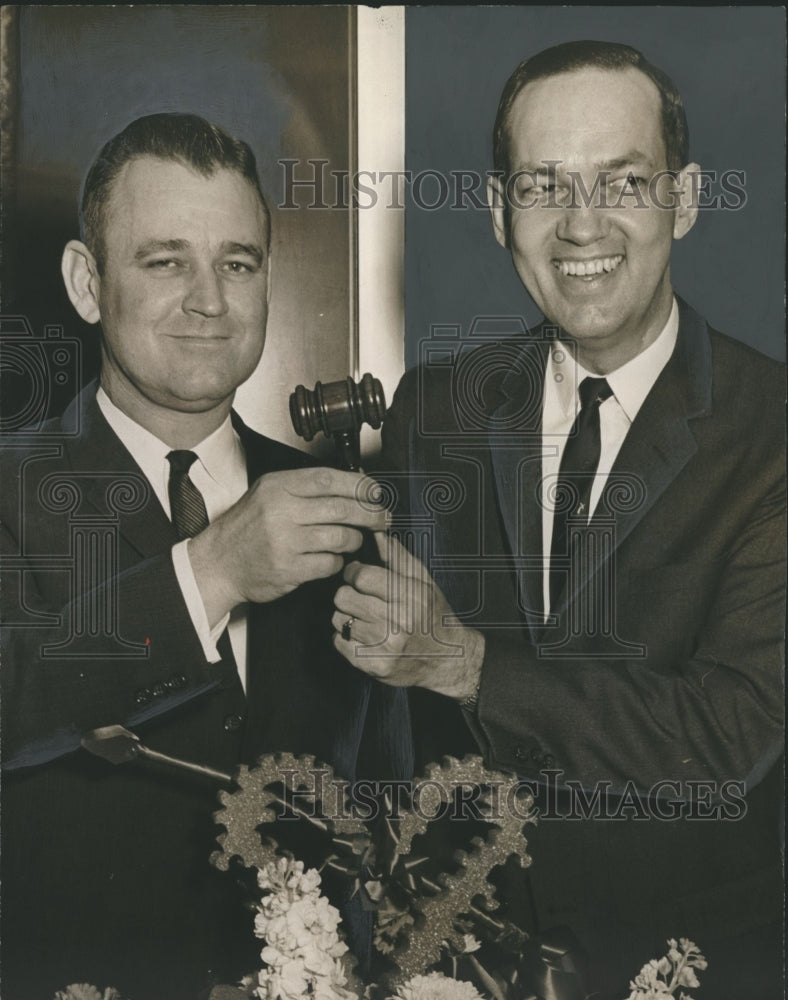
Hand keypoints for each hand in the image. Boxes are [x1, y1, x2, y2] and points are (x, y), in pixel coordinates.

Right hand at [189, 467, 385, 623]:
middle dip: (369, 515)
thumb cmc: (247, 528)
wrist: (218, 562)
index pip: (329, 479)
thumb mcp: (269, 494)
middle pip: (342, 509)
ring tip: (352, 540)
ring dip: (354, 540)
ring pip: (340, 537)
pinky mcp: (289, 569)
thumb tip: (354, 483)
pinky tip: (331, 558)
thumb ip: (306, 488)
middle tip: (381, 519)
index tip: (376, 493)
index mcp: (278, 486)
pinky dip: (337, 561)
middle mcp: (281, 511)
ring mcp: (285, 541)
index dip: (360, 486)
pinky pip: (329, 563)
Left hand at [332, 532, 483, 700]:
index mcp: (410, 596)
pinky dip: (347, 638)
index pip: (361, 576)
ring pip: (339, 619)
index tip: (357, 575)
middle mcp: (398, 622)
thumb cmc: (433, 616)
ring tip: (365, 618)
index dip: (354, 572)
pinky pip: (339, 642)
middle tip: (361, 597)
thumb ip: (398, 557)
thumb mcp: (423, 581)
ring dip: (347, 616)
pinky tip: (364, 636)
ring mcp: (385, 647)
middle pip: (344, 597)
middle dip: (349, 593)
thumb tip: (376, 534)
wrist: (447, 660)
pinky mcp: (374, 666)